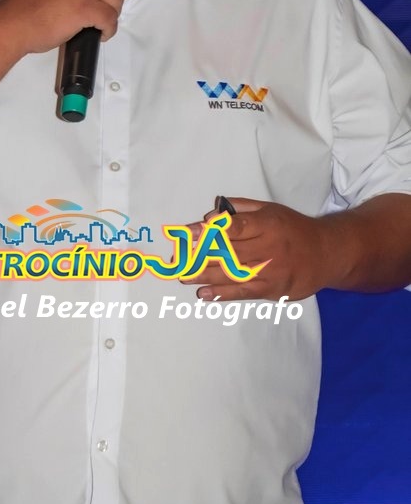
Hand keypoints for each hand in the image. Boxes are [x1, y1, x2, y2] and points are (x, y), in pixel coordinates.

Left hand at [182, 198, 331, 300]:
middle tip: (177, 258)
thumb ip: (240, 209)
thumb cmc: (293, 228)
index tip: (187, 232)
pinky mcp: (273, 290)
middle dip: (200, 255)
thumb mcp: (270, 209)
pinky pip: (244, 292)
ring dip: (204, 275)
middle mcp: (269, 248)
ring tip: (182, 275)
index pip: (233, 227)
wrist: (327, 253)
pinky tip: (204, 293)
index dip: (208, 230)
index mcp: (267, 224)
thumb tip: (212, 214)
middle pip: (229, 252)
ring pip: (233, 274)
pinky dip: (222, 294)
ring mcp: (271, 271)